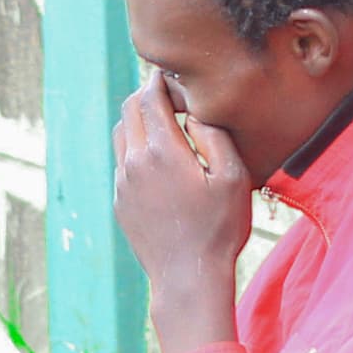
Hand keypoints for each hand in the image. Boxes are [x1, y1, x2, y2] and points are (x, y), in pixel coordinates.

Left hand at [111, 80, 254, 352]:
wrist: (187, 277)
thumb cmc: (219, 228)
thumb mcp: (232, 176)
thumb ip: (213, 135)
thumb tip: (193, 110)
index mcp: (162, 151)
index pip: (149, 97)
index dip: (161, 80)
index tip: (176, 75)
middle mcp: (134, 163)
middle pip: (128, 110)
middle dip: (146, 94)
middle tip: (170, 93)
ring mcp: (122, 184)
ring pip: (120, 134)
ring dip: (138, 120)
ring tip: (164, 121)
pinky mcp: (119, 201)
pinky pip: (122, 162)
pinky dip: (136, 147)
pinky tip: (159, 156)